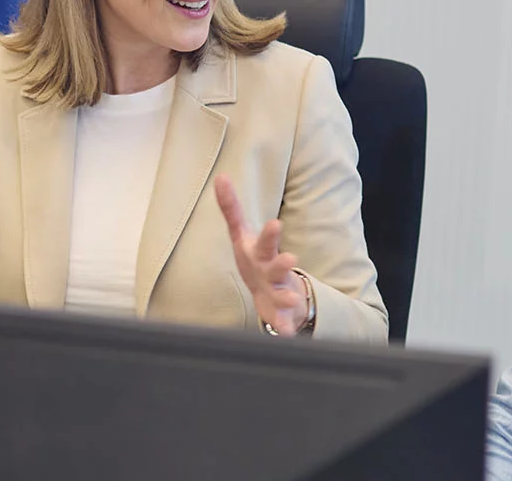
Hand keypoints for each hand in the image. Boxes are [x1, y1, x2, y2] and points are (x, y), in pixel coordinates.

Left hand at [215, 175, 309, 333]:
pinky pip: (282, 321)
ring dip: (286, 296)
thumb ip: (231, 208)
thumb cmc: (256, 258)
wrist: (278, 291)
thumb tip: (220, 177)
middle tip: (291, 259)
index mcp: (262, 251)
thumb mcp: (242, 233)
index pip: (265, 240)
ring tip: (289, 298)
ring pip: (282, 293)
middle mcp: (272, 270)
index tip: (275, 224)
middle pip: (276, 265)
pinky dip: (284, 327)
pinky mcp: (277, 312)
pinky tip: (287, 334)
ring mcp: (277, 290)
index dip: (269, 233)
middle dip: (283, 263)